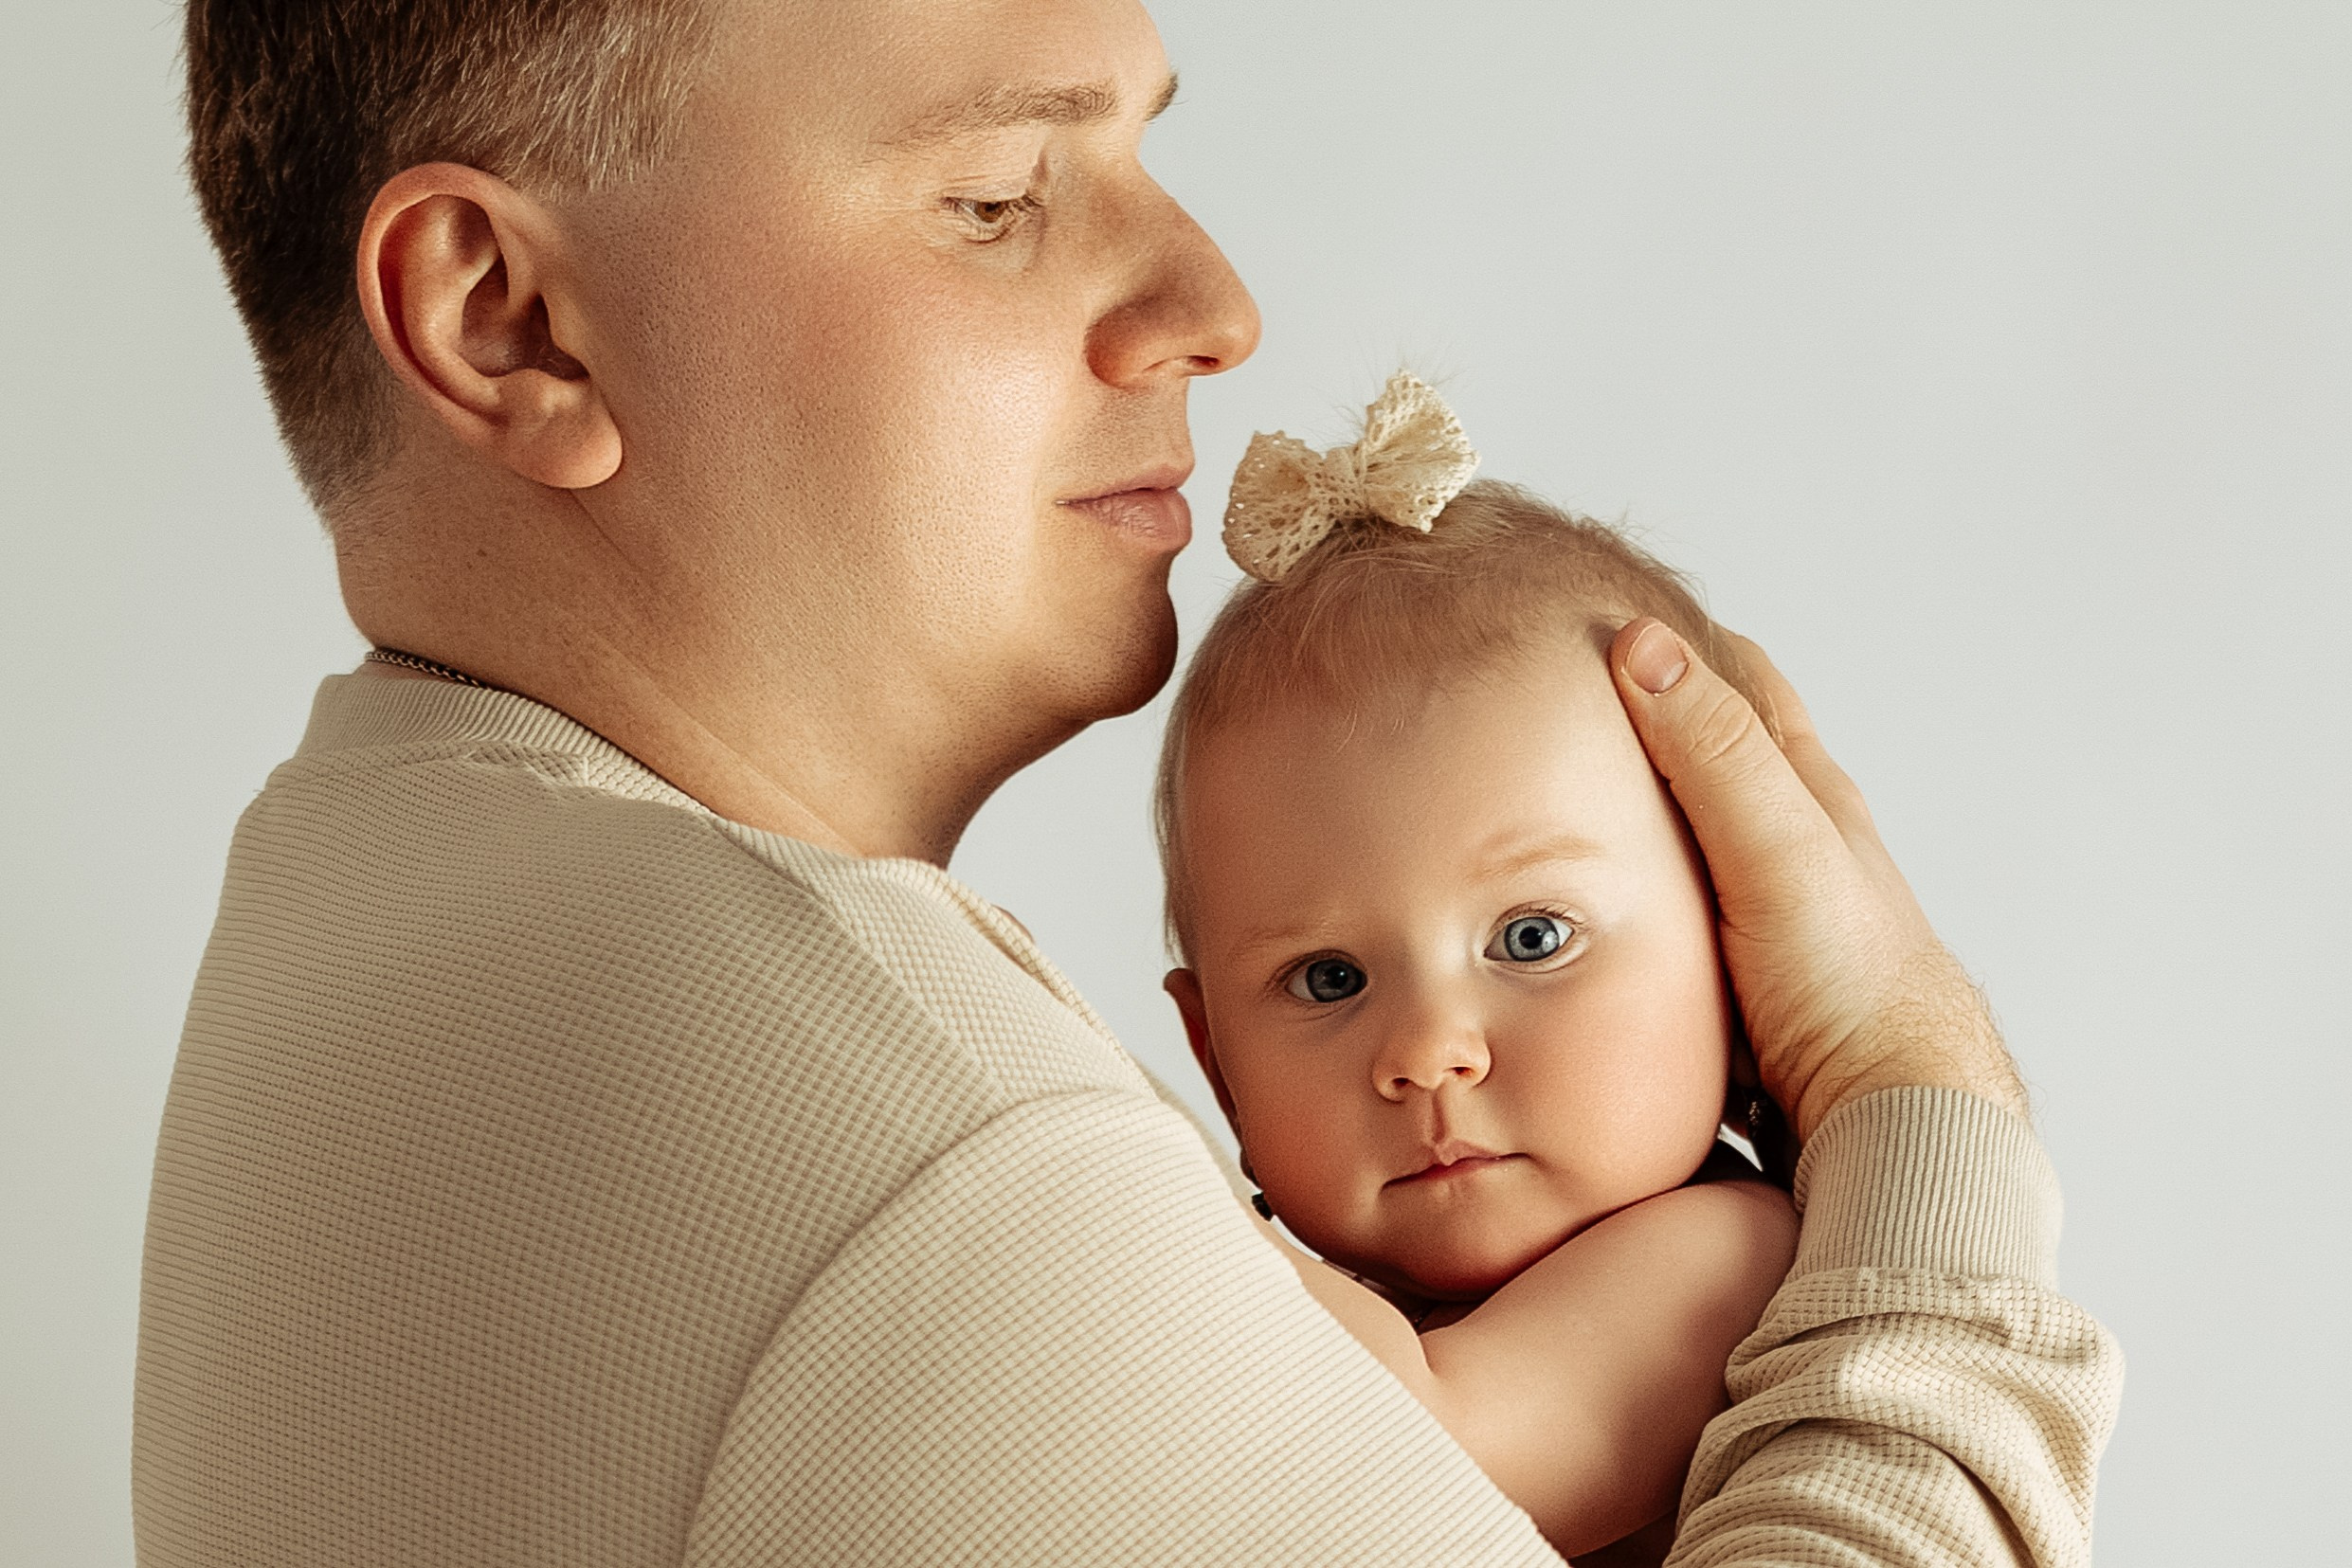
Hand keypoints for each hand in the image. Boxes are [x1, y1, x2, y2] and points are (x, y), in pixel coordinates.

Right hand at [1608, 619, 2026, 1141]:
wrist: (1891, 1125)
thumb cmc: (1851, 987)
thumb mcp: (1775, 849)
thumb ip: (1714, 754)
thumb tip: (1642, 643)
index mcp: (1808, 798)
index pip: (1744, 685)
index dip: (1680, 641)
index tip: (1606, 613)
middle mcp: (1792, 850)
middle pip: (1714, 762)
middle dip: (1648, 723)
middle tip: (1564, 698)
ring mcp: (1768, 922)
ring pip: (1690, 848)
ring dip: (1635, 822)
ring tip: (1556, 807)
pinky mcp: (1741, 988)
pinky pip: (1672, 924)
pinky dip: (1631, 902)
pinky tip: (1594, 918)